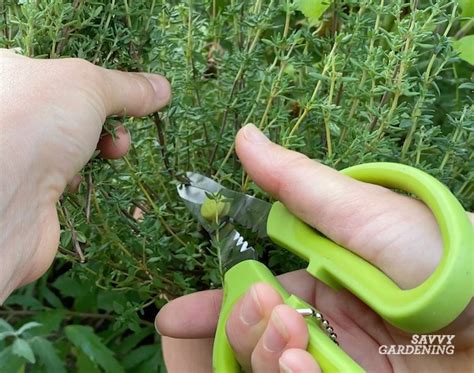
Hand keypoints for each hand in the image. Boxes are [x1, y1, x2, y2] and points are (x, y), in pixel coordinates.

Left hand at [0, 50, 170, 301]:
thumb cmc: (35, 123)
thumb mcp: (87, 86)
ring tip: (112, 155)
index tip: (125, 97)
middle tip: (120, 134)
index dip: (95, 84)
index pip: (59, 73)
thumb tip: (162, 87)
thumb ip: (126, 86)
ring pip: (68, 145)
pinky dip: (80, 178)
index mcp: (10, 75)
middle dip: (105, 122)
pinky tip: (79, 182)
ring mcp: (15, 154)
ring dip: (96, 150)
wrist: (4, 200)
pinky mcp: (26, 189)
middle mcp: (9, 113)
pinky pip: (62, 177)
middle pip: (69, 111)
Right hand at [156, 124, 473, 371]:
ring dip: (266, 351)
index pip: (251, 298)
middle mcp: (323, 323)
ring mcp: (338, 358)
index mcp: (317, 282)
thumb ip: (295, 182)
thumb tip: (244, 135)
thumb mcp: (358, 209)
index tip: (173, 319)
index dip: (212, 309)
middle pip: (253, 336)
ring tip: (294, 339)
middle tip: (265, 311)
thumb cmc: (433, 249)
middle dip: (242, 326)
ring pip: (270, 365)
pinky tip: (302, 364)